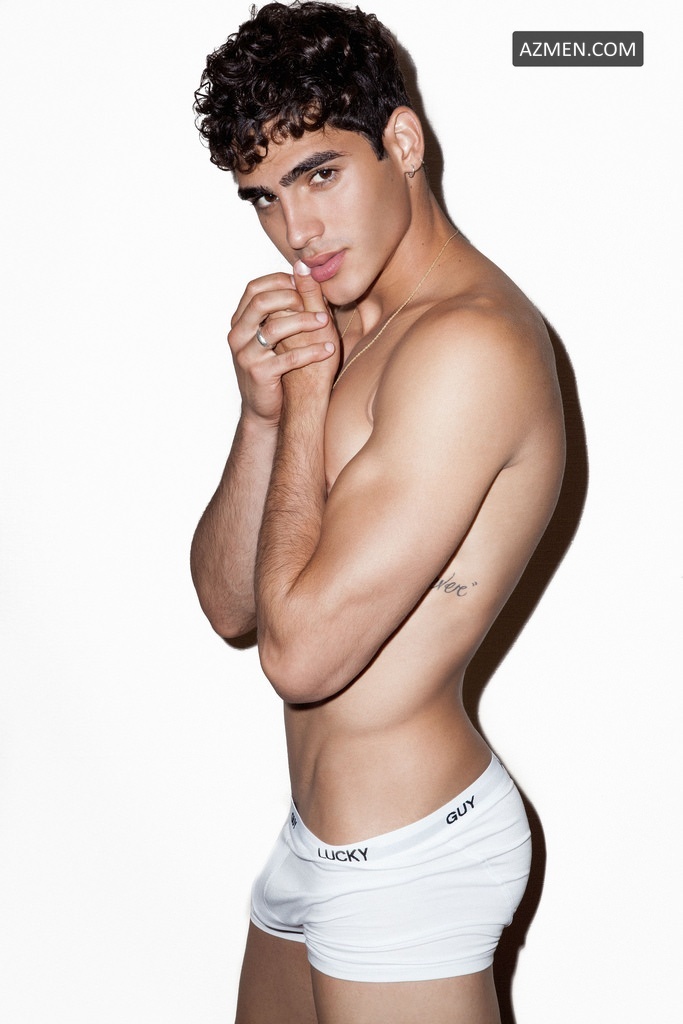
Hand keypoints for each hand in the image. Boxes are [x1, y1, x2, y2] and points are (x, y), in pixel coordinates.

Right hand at [228, 272, 336, 425]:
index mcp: (240, 322)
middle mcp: (238, 335)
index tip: (304, 283)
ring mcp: (246, 355)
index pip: (254, 288)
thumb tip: (303, 275)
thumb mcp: (274, 337)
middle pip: (261, 302)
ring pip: (275, 328)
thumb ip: (281, 310)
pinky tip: (328, 350)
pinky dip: (312, 352)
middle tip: (316, 302)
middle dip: (292, 297)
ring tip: (327, 322)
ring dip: (305, 322)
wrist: (264, 409)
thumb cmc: (274, 367)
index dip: (279, 281)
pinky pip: (288, 358)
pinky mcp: (259, 374)